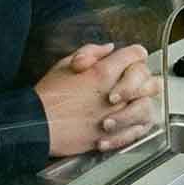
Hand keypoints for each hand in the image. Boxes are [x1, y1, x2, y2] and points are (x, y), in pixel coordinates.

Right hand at [36, 42, 162, 156]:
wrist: (36, 126)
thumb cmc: (47, 96)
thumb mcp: (64, 64)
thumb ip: (90, 52)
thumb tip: (109, 49)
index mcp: (103, 72)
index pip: (136, 54)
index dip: (135, 54)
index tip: (132, 57)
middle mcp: (115, 93)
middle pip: (147, 78)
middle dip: (142, 76)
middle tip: (133, 80)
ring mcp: (116, 115)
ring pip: (148, 105)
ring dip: (141, 101)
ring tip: (131, 102)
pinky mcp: (113, 135)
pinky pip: (138, 130)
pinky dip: (135, 126)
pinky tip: (126, 122)